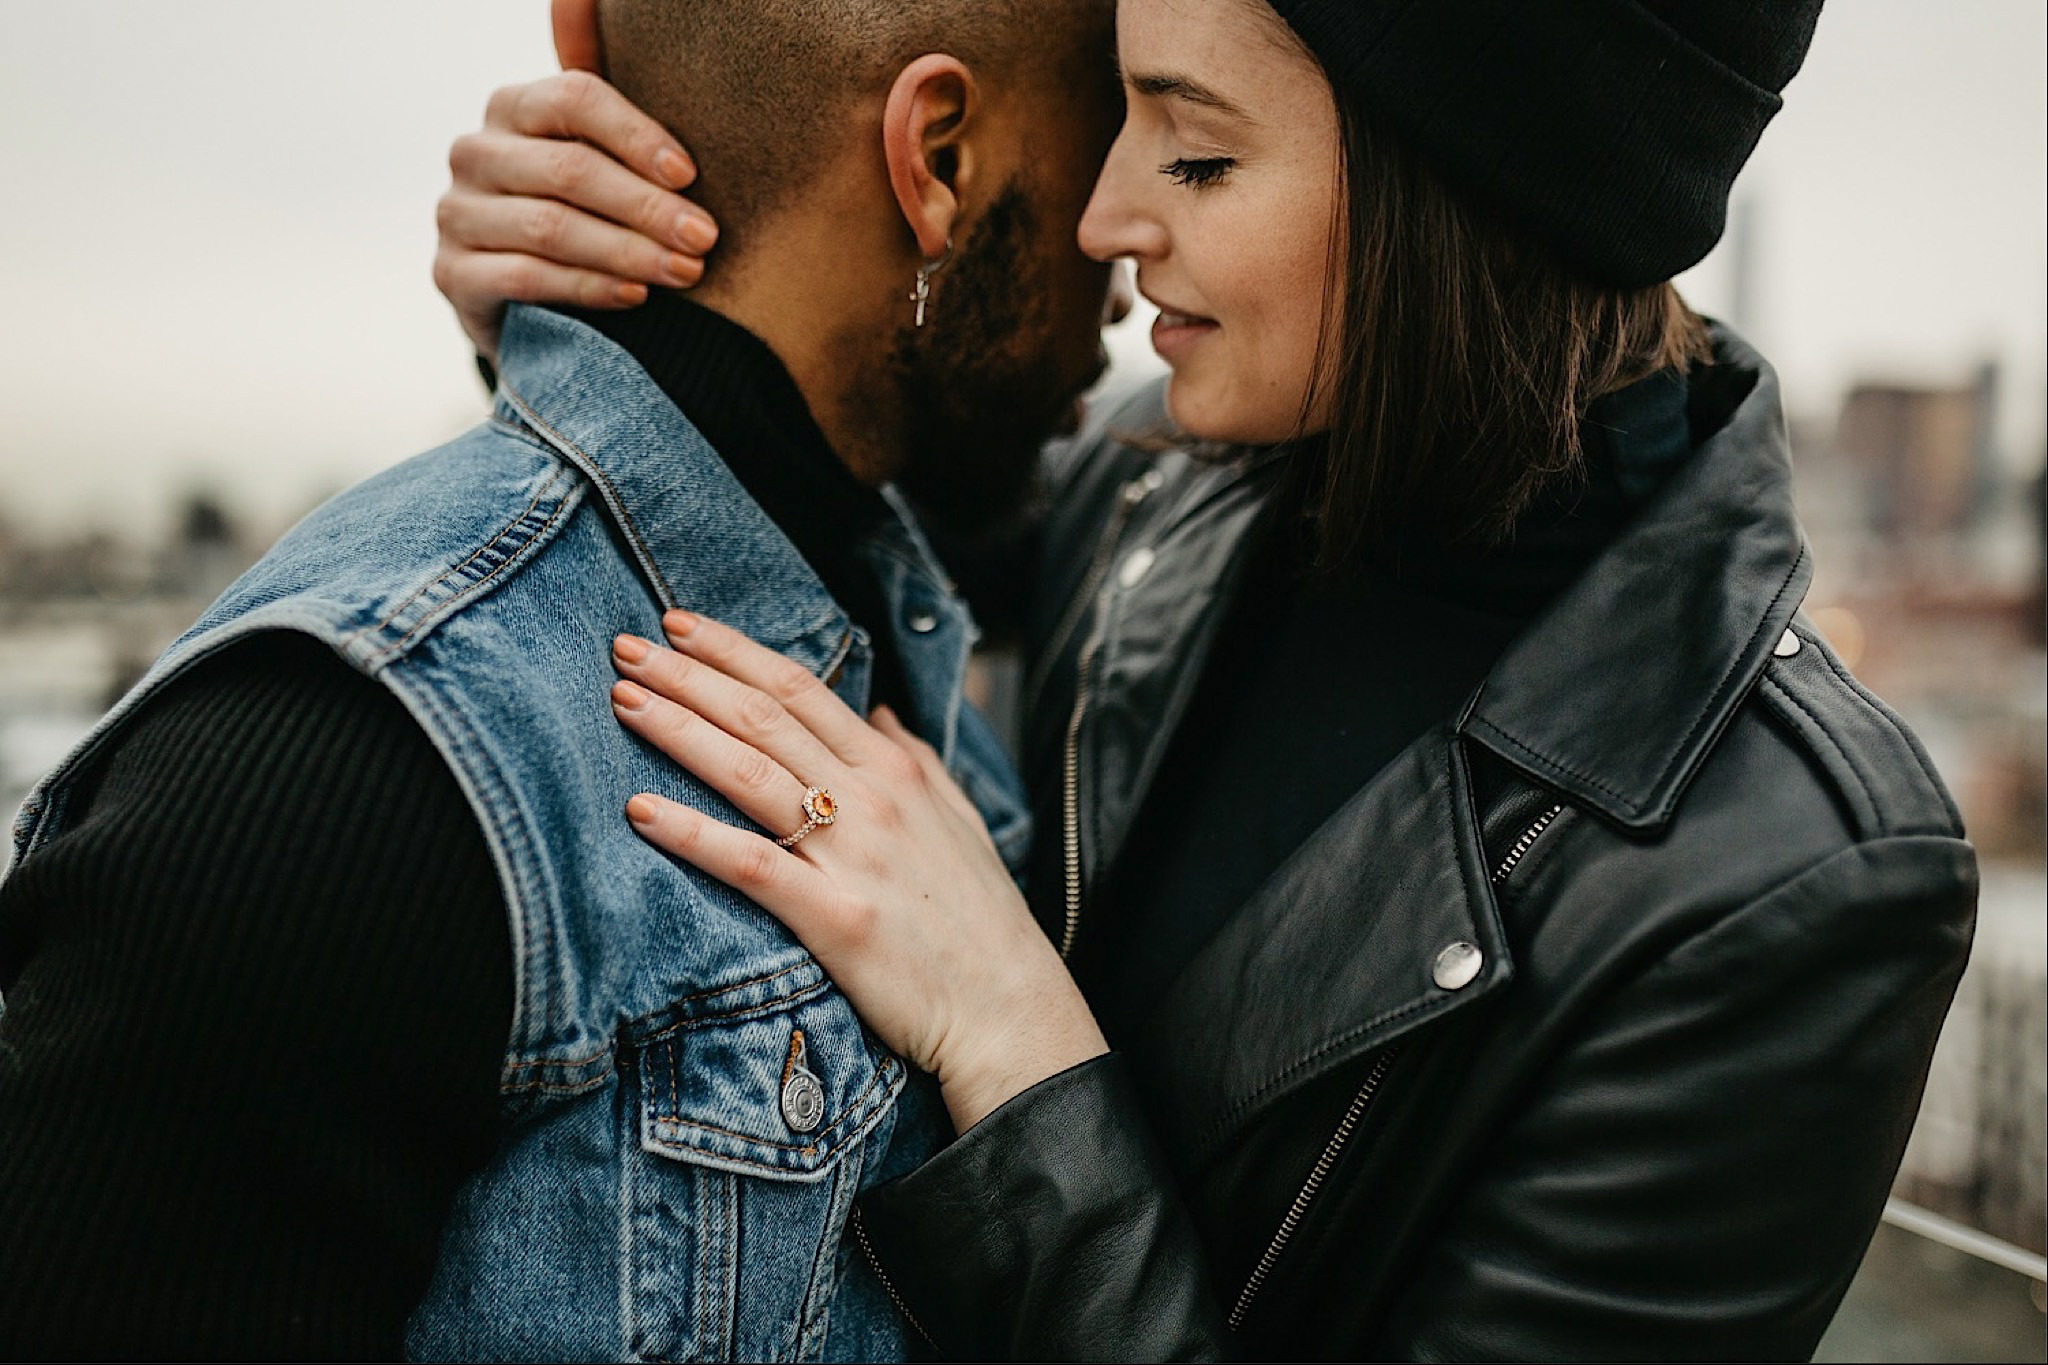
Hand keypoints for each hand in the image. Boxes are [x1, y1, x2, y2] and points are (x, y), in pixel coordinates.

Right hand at [433, 71, 719, 362]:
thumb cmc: (578, 215)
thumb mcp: (598, 167)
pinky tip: (635, 295)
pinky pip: (526, 277)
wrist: (519, 298)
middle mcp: (475, 152)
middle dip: (646, 207)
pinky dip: (588, 287)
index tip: (689, 176)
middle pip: (569, 170)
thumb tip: (687, 156)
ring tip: (684, 270)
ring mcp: (457, 213)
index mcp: (513, 107)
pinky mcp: (452, 273)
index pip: (575, 99)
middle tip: (703, 238)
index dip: (636, 136)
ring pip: (550, 226)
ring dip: (627, 251)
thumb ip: (625, 138)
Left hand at [610, 611, 1109, 1132]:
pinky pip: (751, 865)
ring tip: (623, 701)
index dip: (733, 652)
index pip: (801, 689)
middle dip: (688, 675)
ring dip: (679, 730)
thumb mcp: (960, 820)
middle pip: (764, 717)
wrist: (1010, 1011)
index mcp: (898, 769)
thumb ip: (917, 757)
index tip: (678, 625)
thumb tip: (878, 710)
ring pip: (750, 773)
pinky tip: (639, 810)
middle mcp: (874, 799)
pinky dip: (692, 834)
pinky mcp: (836, 919)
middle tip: (623, 648)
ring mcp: (855, 857)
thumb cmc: (982, 920)